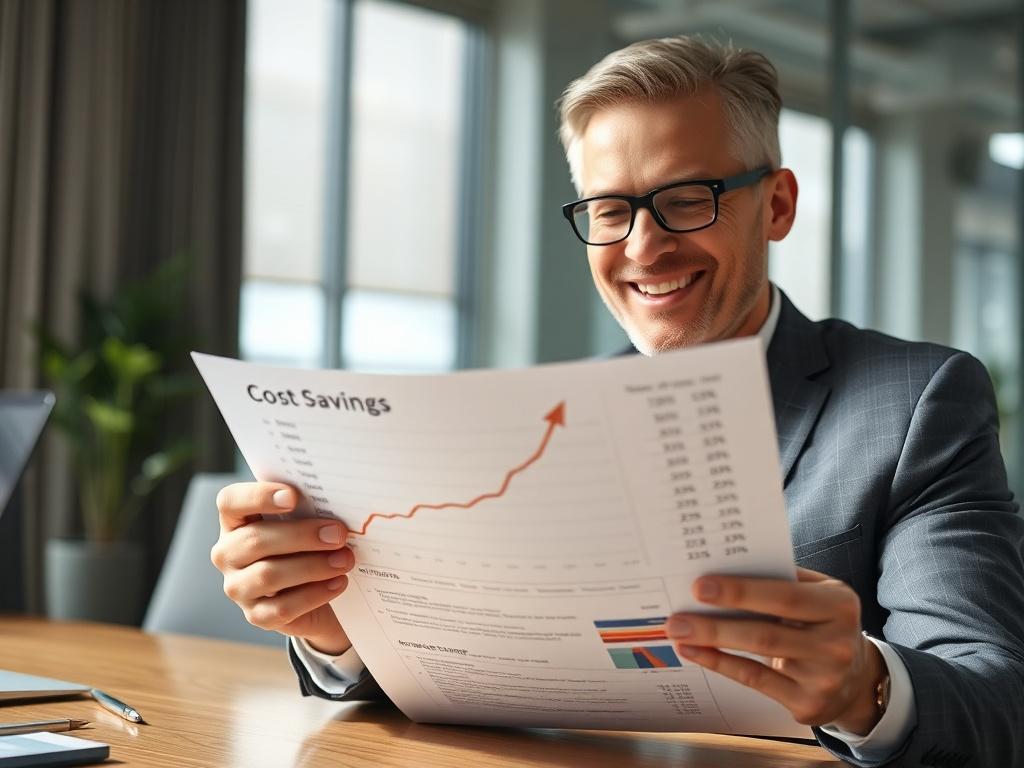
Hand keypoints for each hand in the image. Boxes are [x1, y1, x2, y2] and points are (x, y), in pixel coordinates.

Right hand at [211, 482, 353, 654]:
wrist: (315, 590)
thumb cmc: (307, 544)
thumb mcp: (304, 522)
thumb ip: (309, 510)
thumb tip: (333, 511)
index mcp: (235, 520)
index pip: (230, 501)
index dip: (259, 496)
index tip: (293, 496)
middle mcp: (228, 553)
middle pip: (254, 540)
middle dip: (302, 536)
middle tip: (339, 534)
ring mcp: (238, 587)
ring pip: (268, 575)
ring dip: (312, 566)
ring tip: (345, 560)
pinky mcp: (256, 615)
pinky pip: (282, 607)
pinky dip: (315, 594)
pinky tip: (338, 583)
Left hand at [665, 567, 884, 733]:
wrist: (856, 679)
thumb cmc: (823, 623)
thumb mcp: (819, 594)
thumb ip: (783, 578)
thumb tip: (725, 566)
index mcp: (839, 605)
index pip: (785, 596)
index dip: (741, 591)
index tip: (701, 586)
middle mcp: (836, 642)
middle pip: (767, 630)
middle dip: (716, 622)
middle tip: (677, 615)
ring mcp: (824, 677)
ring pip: (758, 655)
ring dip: (712, 642)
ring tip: (678, 631)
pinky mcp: (808, 703)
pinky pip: (755, 680)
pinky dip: (721, 664)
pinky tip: (696, 652)